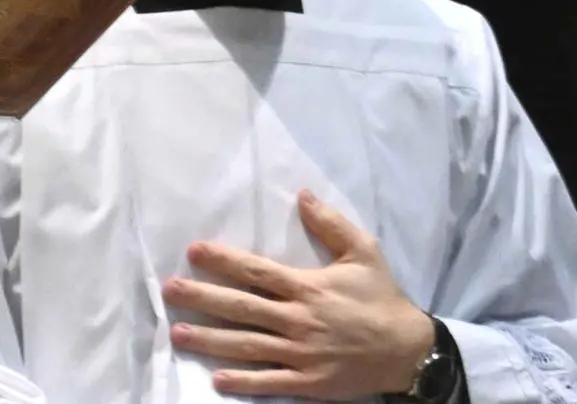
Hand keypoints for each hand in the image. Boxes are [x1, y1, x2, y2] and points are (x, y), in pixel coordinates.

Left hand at [162, 192, 437, 398]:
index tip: (194, 251)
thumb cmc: (382, 298)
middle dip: (202, 298)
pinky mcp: (309, 382)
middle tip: (169, 291)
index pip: (256, 272)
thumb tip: (303, 195)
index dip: (223, 261)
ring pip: (247, 345)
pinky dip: (244, 382)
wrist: (408, 350)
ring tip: (178, 333)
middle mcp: (298, 320)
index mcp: (307, 287)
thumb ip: (331, 224)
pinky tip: (217, 379)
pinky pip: (270, 382)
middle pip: (241, 307)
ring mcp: (301, 354)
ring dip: (210, 340)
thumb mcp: (364, 252)